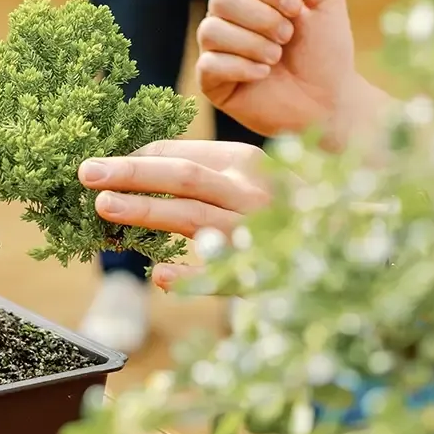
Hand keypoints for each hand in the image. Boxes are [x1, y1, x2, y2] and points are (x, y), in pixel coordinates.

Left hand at [79, 141, 272, 289]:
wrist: (346, 238)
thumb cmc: (284, 201)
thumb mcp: (248, 170)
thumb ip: (201, 163)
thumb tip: (139, 158)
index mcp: (245, 164)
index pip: (181, 157)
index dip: (136, 161)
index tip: (99, 168)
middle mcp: (251, 194)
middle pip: (185, 177)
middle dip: (133, 174)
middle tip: (87, 173)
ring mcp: (258, 233)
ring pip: (197, 219)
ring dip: (150, 211)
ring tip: (106, 206)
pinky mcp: (263, 272)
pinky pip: (225, 275)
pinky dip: (195, 275)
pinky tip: (160, 276)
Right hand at [197, 0, 357, 138]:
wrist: (330, 99)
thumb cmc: (326, 49)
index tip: (297, 9)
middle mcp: (229, 18)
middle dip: (262, 17)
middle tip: (288, 36)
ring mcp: (218, 49)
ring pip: (210, 30)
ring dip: (252, 43)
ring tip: (277, 57)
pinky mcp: (213, 82)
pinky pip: (208, 64)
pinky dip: (241, 67)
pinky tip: (264, 74)